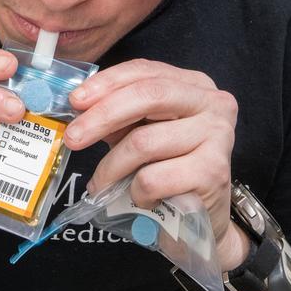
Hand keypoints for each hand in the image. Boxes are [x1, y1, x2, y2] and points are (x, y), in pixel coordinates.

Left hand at [65, 60, 248, 271]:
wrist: (203, 220)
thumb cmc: (169, 170)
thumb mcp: (142, 133)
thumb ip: (118, 116)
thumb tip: (79, 107)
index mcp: (194, 85)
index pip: (146, 70)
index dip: (107, 82)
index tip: (75, 101)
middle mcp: (213, 103)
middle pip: (148, 96)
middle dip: (102, 117)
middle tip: (72, 138)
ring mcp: (218, 136)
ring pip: (144, 142)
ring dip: (111, 168)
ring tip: (101, 184)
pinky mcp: (213, 172)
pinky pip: (153, 178)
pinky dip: (135, 192)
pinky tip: (140, 200)